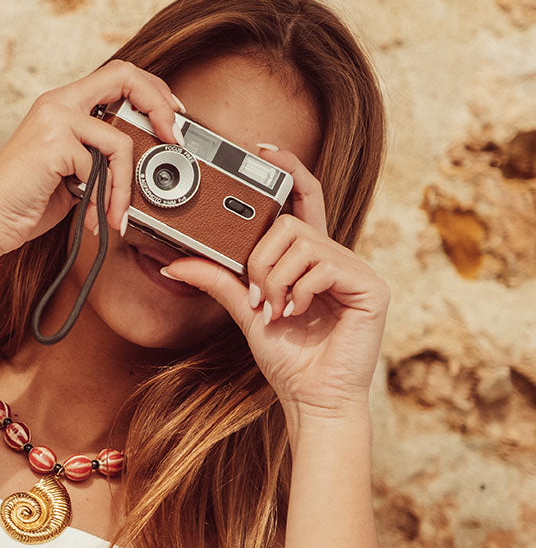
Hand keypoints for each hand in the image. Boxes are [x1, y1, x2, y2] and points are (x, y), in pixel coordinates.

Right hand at [0, 61, 183, 257]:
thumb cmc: (26, 202)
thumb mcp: (72, 173)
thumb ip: (98, 157)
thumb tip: (140, 163)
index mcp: (62, 104)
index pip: (117, 75)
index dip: (152, 90)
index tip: (171, 118)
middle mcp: (58, 103)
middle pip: (125, 77)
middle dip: (159, 106)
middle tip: (174, 139)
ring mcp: (55, 120)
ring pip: (119, 141)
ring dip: (125, 186)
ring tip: (115, 215)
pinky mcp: (53, 143)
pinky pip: (97, 168)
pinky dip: (100, 199)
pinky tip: (89, 218)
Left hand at [159, 147, 389, 424]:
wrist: (314, 399)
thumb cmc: (288, 359)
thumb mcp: (246, 312)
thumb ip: (218, 282)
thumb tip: (175, 264)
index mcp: (310, 258)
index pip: (304, 200)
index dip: (288, 169)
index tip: (264, 149)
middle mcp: (336, 257)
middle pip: (290, 224)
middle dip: (262, 261)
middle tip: (261, 298)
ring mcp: (356, 270)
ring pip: (302, 243)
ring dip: (276, 281)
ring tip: (278, 311)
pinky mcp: (370, 286)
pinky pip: (322, 266)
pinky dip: (299, 291)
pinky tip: (298, 314)